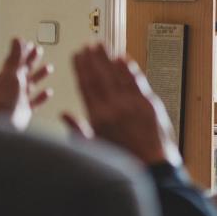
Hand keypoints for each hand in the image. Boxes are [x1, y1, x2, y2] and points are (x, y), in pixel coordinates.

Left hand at [0, 38, 52, 130]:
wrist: (4, 121)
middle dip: (32, 59)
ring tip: (48, 67)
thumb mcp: (12, 72)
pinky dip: (42, 96)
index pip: (17, 58)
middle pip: (24, 68)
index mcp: (9, 74)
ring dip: (39, 75)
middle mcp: (14, 84)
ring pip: (31, 83)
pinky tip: (48, 92)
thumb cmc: (5, 98)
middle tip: (39, 50)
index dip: (24, 50)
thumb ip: (16, 56)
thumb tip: (17, 39)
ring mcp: (19, 97)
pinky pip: (35, 100)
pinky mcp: (25, 108)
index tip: (30, 43)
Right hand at [63, 43, 181, 166]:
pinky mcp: (148, 104)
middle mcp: (113, 108)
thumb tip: (64, 115)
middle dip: (92, 58)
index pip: (86, 85)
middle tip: (87, 45)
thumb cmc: (124, 162)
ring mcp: (132, 104)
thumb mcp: (94, 149)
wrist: (152, 170)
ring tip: (101, 45)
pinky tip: (122, 58)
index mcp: (98, 118)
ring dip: (108, 57)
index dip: (80, 68)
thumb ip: (78, 129)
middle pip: (99, 75)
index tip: (77, 56)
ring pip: (116, 74)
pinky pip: (136, 80)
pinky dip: (129, 68)